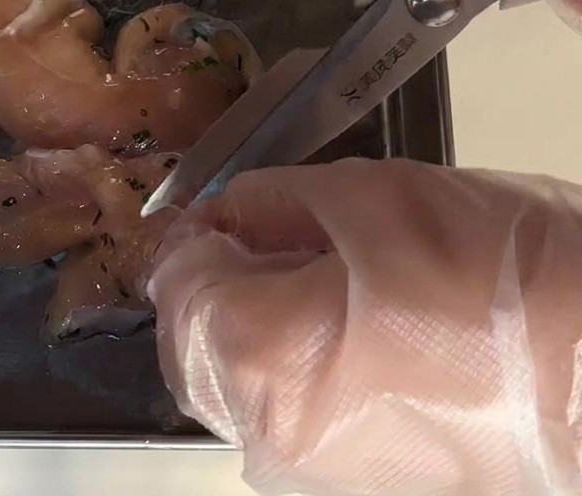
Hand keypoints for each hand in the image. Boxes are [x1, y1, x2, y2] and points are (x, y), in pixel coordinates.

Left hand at [148, 158, 581, 495]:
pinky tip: (340, 324)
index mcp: (257, 355)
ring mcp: (311, 471)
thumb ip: (271, 200)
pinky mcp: (354, 484)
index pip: (177, 285)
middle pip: (193, 340)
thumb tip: (225, 211)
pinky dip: (284, 362)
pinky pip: (282, 412)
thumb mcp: (370, 199)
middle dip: (214, 279)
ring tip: (313, 272)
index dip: (194, 232)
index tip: (224, 205)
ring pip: (233, 381)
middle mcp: (265, 432)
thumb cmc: (490, 272)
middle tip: (270, 231)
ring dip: (246, 321)